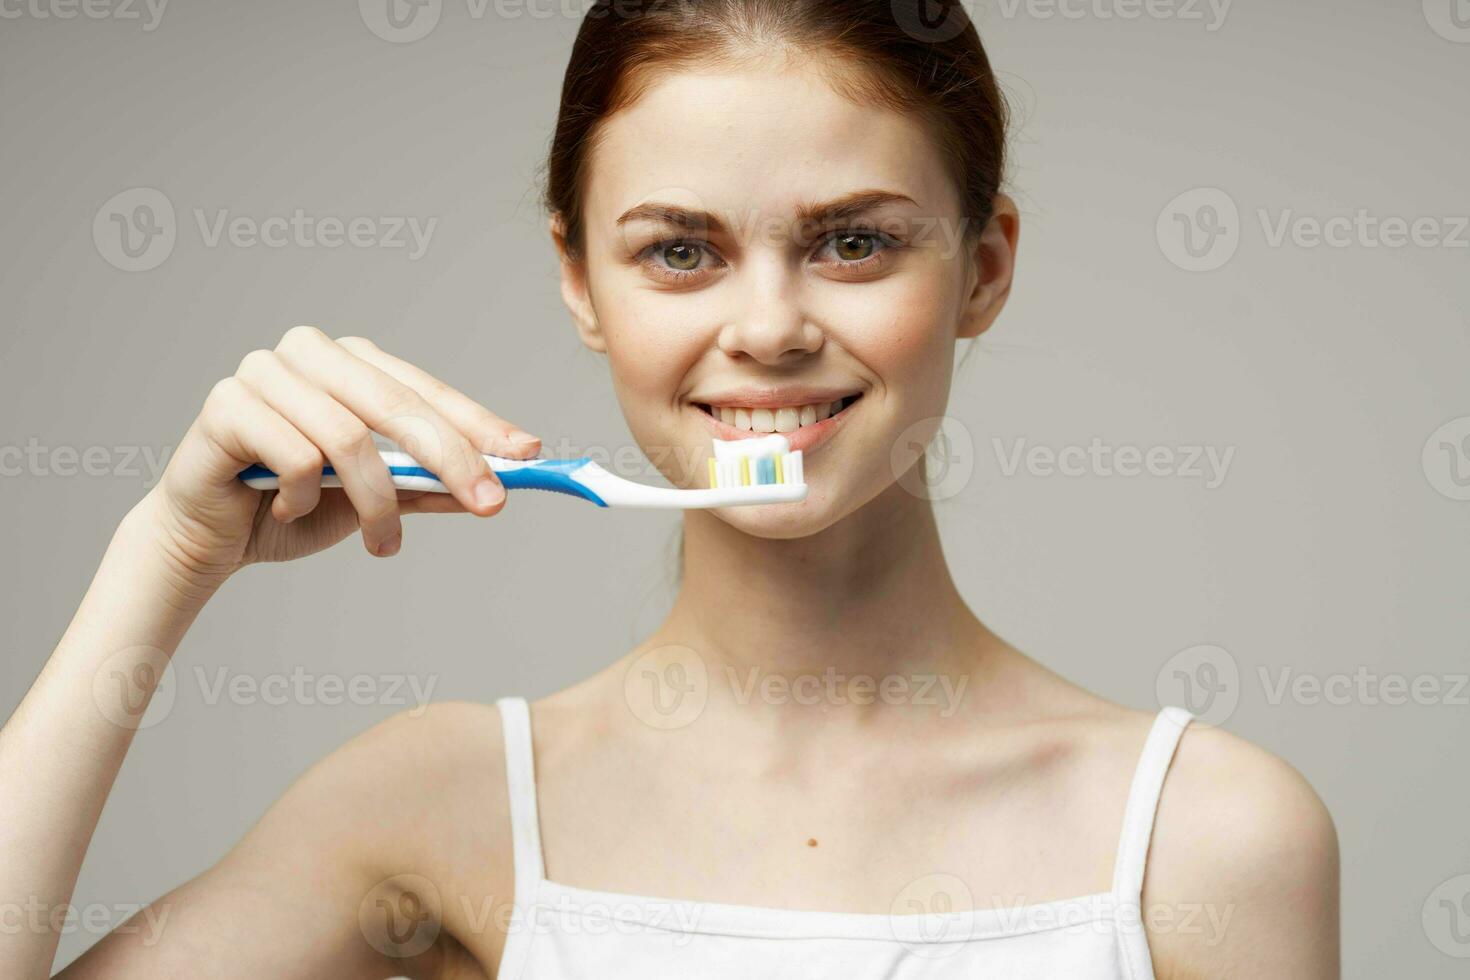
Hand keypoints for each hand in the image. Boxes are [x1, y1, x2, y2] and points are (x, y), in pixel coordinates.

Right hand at [140, 326, 539, 584]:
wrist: (209, 537)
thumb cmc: (292, 506)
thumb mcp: (376, 497)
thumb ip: (428, 483)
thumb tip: (500, 481)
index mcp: (350, 362)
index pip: (427, 389)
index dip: (479, 424)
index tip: (527, 456)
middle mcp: (309, 352)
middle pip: (397, 405)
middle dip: (452, 458)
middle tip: (489, 504)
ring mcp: (264, 370)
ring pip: (349, 437)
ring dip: (377, 503)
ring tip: (384, 545)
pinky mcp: (225, 403)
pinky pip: (294, 455)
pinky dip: (303, 497)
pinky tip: (286, 510)